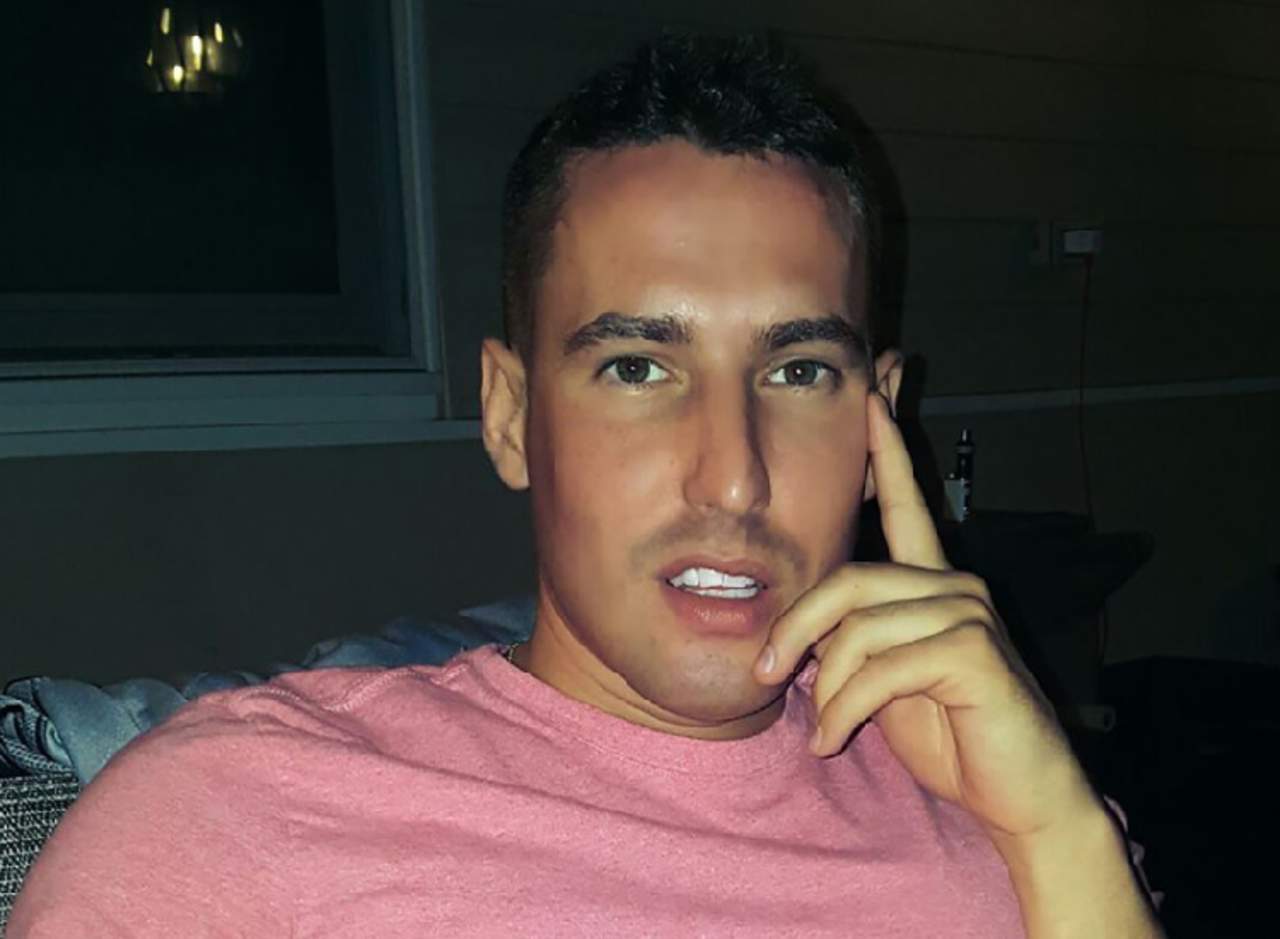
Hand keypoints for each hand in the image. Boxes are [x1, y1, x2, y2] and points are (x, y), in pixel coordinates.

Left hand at [755, 392, 1097, 842]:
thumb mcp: (883, 683)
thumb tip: (791, 638)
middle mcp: (955, 585)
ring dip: (828, 688)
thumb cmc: (950, 737)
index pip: (907, 506)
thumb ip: (851, 644)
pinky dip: (846, 708)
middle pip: (848, 579)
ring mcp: (969, 612)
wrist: (1018, 798)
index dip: (888, 451)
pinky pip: (881, 667)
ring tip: (823, 730)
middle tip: (766, 673)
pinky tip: (835, 738)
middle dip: (796, 628)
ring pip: (859, 627)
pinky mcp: (975, 650)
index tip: (873, 394)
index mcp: (933, 585)